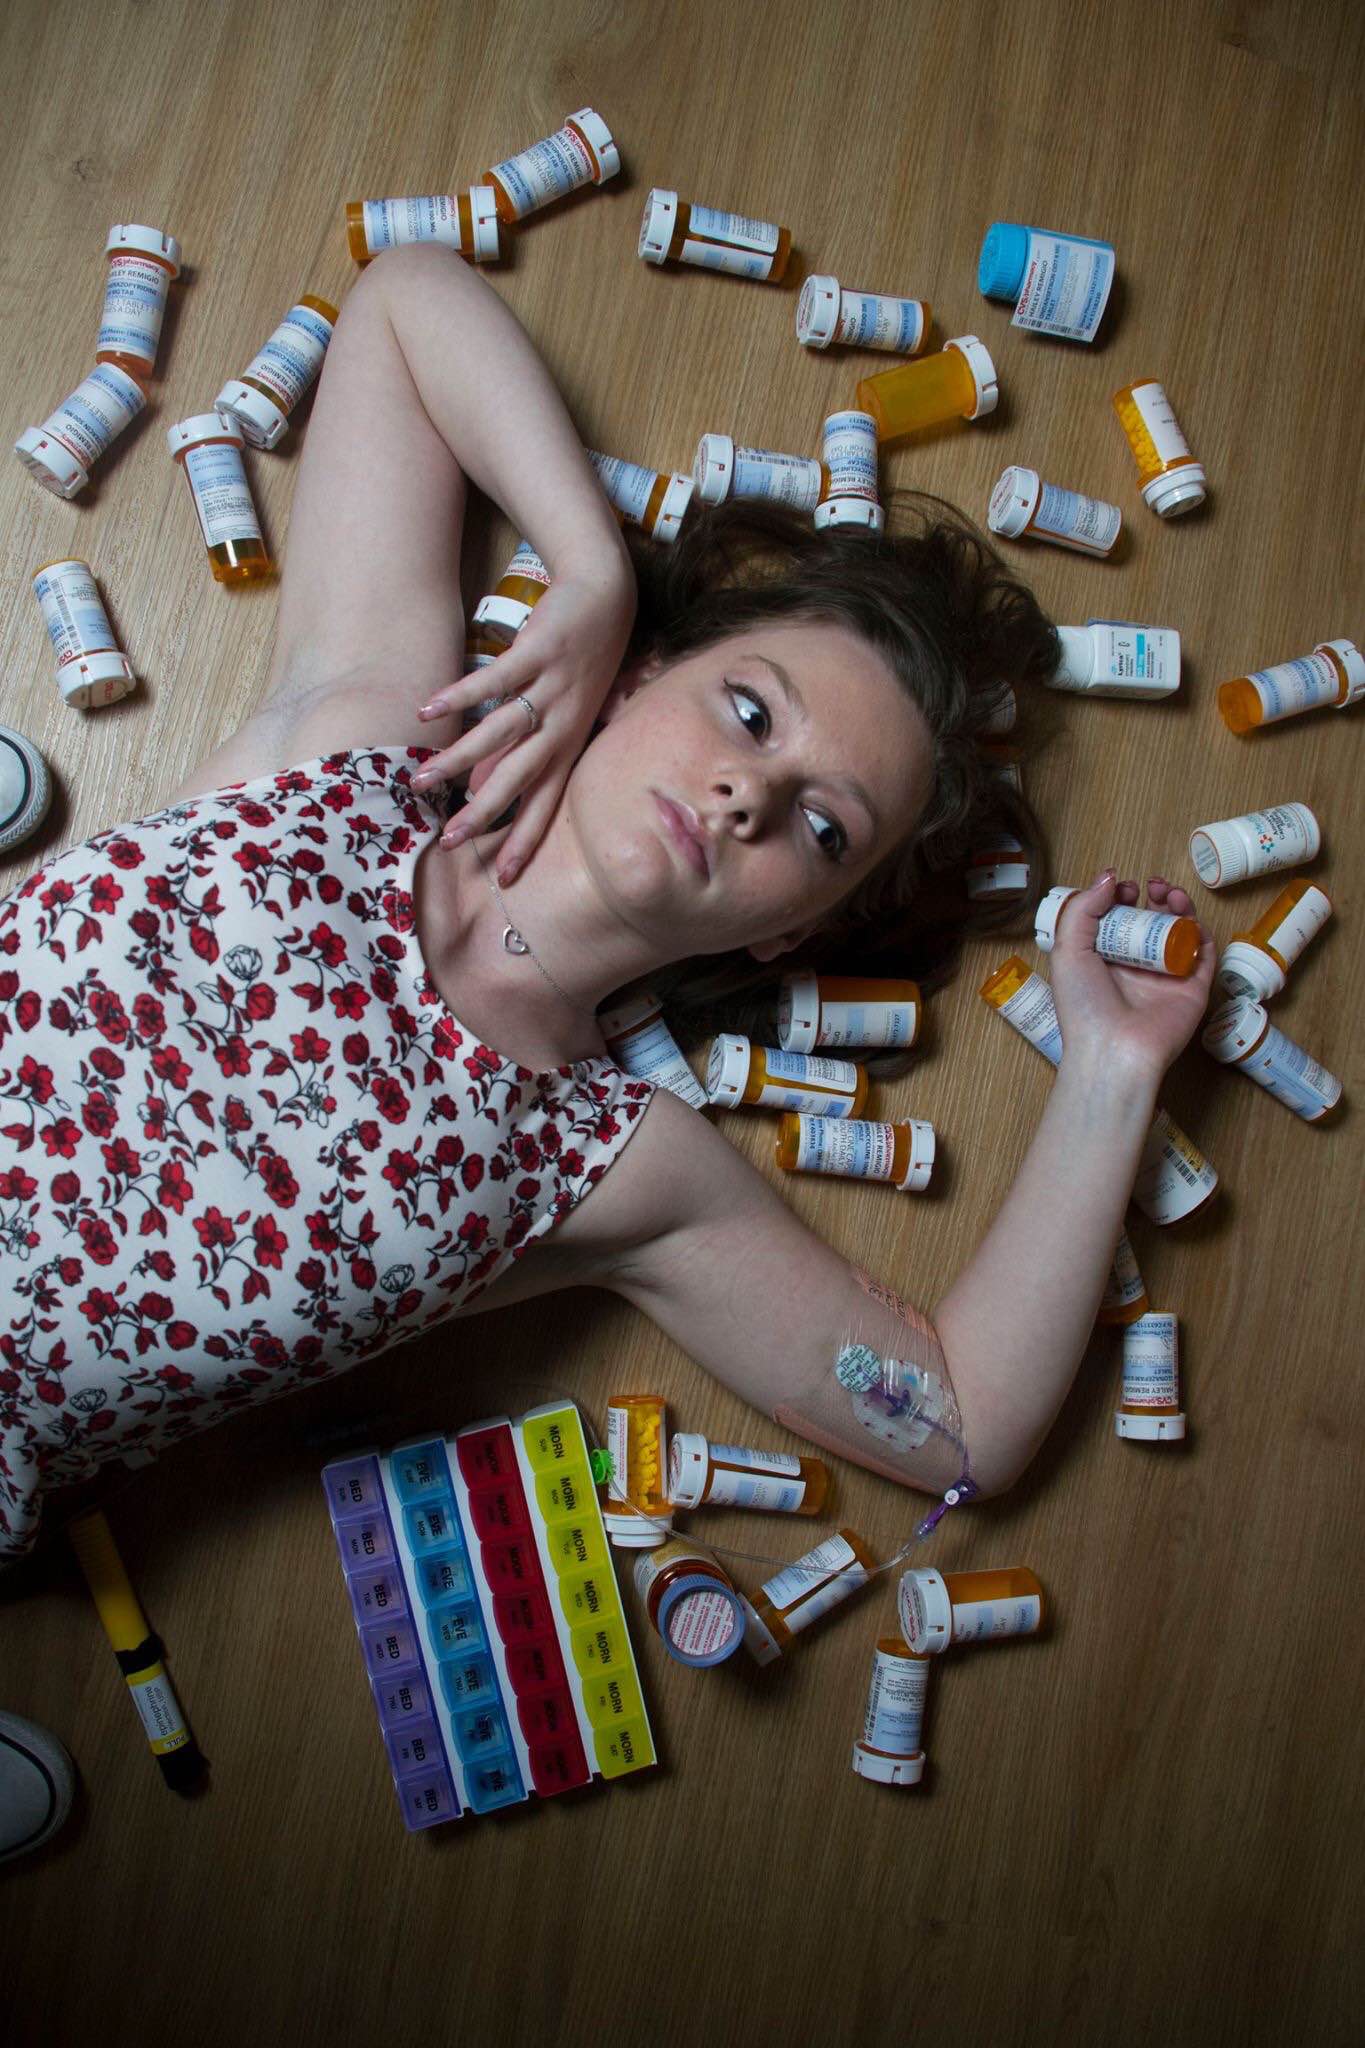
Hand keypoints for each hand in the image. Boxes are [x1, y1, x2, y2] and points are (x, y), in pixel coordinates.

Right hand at [409, 560, 636, 882]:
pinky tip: (428, 712)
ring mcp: (551, 688)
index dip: (527, 838)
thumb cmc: (579, 662)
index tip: (506, 877)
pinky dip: (459, 696)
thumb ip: (521, 751)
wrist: (608, 599)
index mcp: (569, 744)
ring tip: (421, 780)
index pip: (547, 801)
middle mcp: (563, 723)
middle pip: (520, 778)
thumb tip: (480, 786)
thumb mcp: (561, 713)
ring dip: (458, 759)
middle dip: (485, 812)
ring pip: (501, 733)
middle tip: (450, 841)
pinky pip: (494, 680)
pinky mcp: (538, 652)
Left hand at [1049, 871, 1215, 1082]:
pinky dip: (1201, 932)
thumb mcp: (1068, 950)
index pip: (1119, 921)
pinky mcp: (1193, 988)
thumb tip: (1108, 877)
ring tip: (1171, 894)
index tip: (1125, 888)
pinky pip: (1204, 955)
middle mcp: (1136, 967)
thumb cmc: (1084, 1005)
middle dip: (1154, 898)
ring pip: (1180, 933)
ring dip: (1178, 908)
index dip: (1123, 899)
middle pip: (1152, 922)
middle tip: (1153, 886)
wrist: (1114, 1050)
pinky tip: (1189, 918)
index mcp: (1103, 961)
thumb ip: (1083, 909)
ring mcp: (1165, 977)